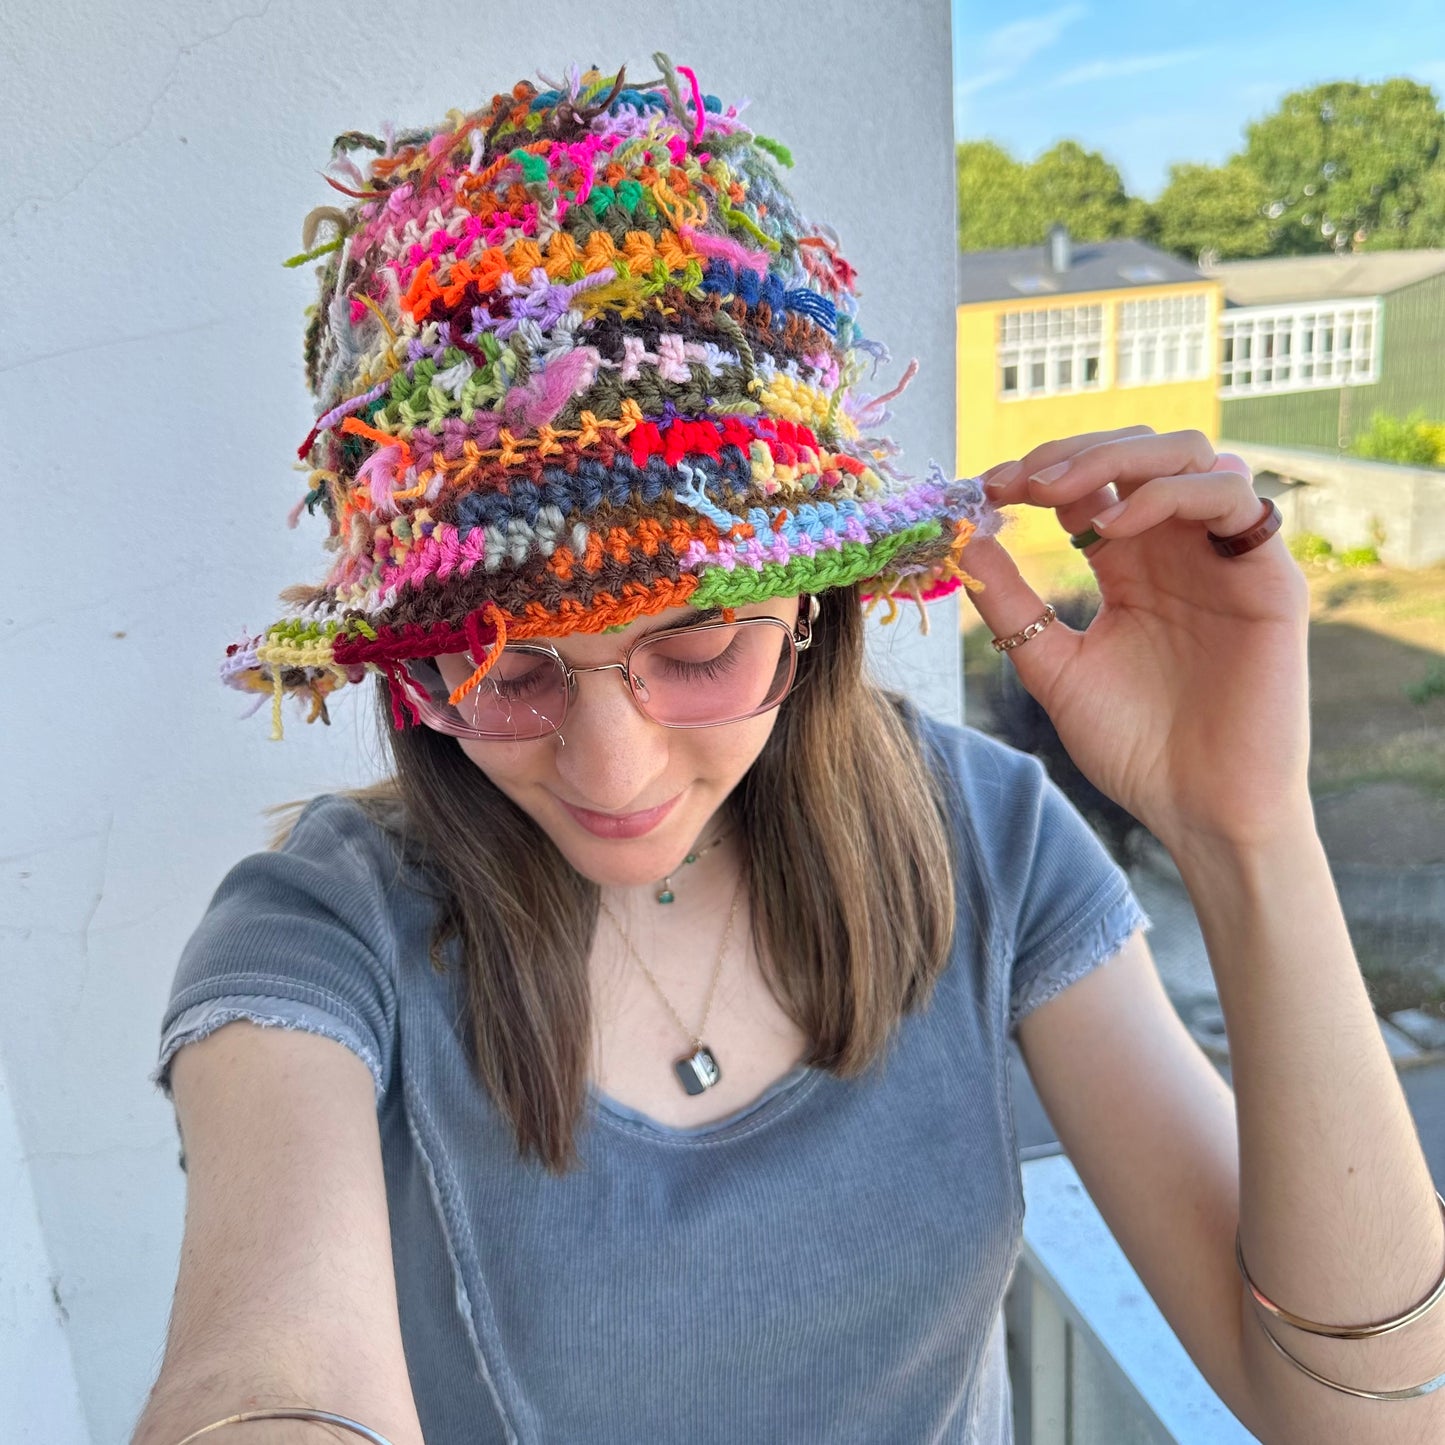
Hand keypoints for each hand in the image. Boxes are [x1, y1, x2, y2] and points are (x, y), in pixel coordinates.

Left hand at [962, 426, 1312, 854]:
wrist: (1199, 811)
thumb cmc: (1135, 747)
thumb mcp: (1053, 666)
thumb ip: (1011, 604)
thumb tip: (961, 539)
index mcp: (1130, 567)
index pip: (1088, 484)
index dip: (1035, 473)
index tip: (981, 489)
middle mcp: (1178, 551)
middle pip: (1137, 452)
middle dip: (1070, 452)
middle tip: (1015, 482)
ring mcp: (1225, 559)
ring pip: (1191, 454)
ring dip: (1118, 457)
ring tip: (1055, 495)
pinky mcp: (1268, 577)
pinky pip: (1232, 498)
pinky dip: (1169, 493)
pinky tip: (1111, 526)